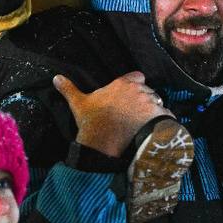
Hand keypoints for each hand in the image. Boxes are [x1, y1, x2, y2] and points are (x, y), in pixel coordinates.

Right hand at [55, 72, 170, 157]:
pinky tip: (153, 129)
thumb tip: (56, 77)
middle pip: (148, 90)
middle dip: (144, 99)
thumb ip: (69, 89)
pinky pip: (166, 116)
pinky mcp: (160, 118)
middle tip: (134, 113)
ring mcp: (151, 104)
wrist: (104, 145)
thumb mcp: (79, 104)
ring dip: (153, 110)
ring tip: (143, 122)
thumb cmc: (92, 122)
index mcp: (123, 84)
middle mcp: (140, 90)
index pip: (137, 77)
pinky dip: (162, 121)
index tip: (129, 95)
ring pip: (157, 102)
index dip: (135, 85)